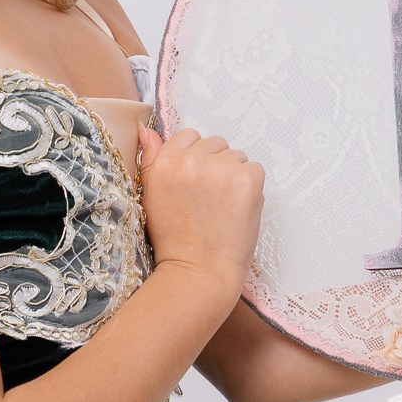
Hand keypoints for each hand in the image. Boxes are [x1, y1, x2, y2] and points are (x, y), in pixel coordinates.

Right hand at [138, 126, 264, 296]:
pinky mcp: (247, 179)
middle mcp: (191, 159)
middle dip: (215, 166)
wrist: (198, 271)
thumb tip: (147, 130)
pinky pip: (254, 169)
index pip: (189, 136)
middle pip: (215, 144)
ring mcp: (221, 168)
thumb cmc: (174, 239)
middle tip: (209, 199)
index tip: (195, 184)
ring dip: (233, 175)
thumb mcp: (151, 196)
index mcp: (165, 162)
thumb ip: (150, 159)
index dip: (194, 160)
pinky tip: (237, 209)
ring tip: (223, 206)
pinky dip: (251, 187)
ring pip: (236, 156)